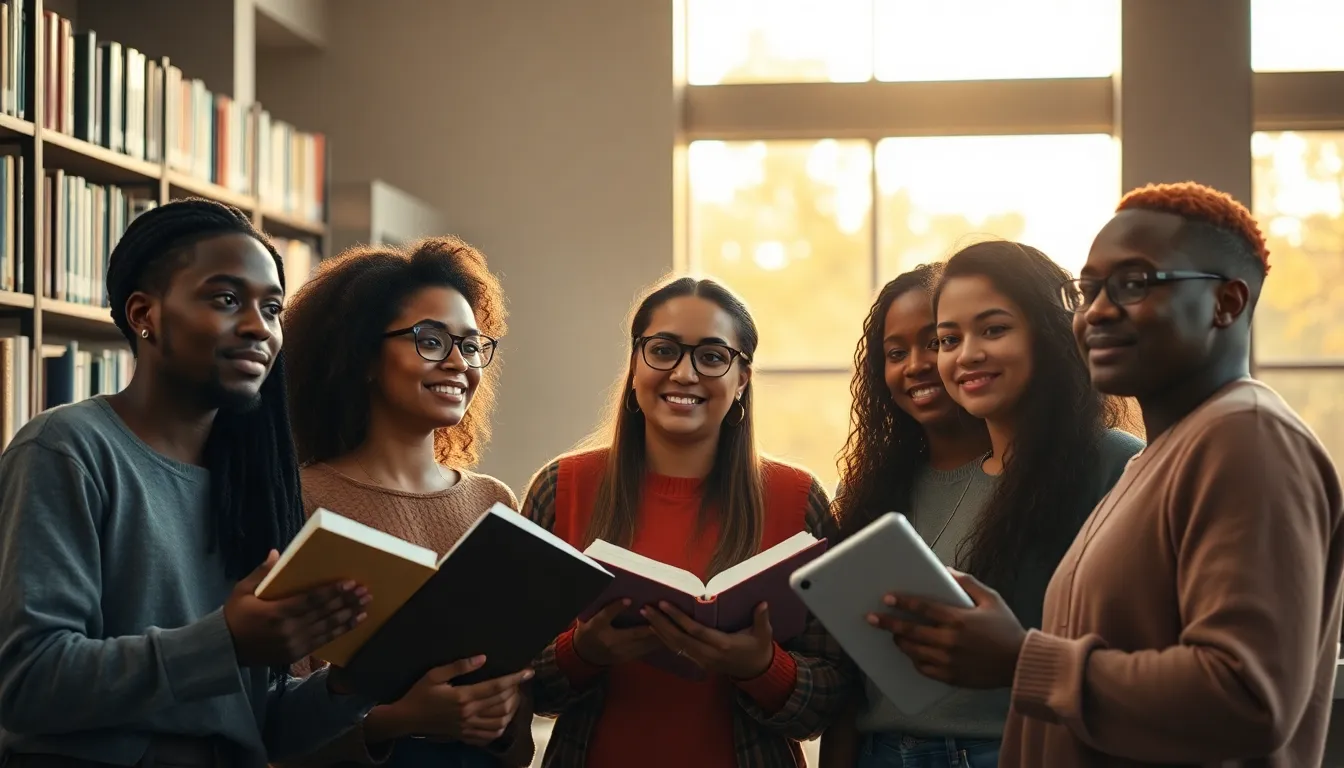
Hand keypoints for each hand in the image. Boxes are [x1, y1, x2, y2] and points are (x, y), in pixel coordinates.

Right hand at [223, 550, 370, 666]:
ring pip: (327, 628)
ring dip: (348, 616)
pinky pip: (323, 641)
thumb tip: (276, 553)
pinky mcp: (296, 654)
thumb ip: (261, 573)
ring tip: (365, 605)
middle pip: (323, 614)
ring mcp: (293, 645)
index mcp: (276, 613)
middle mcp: (288, 630)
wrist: (225, 649)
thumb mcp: (242, 591)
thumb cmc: (235, 615)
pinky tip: (354, 622)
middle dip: (346, 602)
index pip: (310, 601)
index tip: (350, 583)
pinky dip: (340, 631)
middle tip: (365, 591)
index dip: (332, 592)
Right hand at [373, 655, 533, 745]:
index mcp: (463, 696)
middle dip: (516, 691)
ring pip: (500, 722)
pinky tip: (504, 718)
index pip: (496, 687)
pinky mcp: (465, 735)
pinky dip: (501, 728)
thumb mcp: (435, 674)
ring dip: (512, 710)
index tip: (528, 671)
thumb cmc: (420, 693)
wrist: (407, 718)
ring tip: (516, 697)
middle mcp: (468, 714)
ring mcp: (467, 727)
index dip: (515, 679)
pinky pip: (489, 736)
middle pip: (502, 704)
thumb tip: (483, 658)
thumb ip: (459, 666)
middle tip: (521, 681)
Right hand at [572, 598, 662, 666]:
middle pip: (633, 633)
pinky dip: (655, 644)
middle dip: (651, 625)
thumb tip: (620, 595)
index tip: (628, 599)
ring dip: (657, 636)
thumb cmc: (589, 631)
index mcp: (596, 628)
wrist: (584, 656)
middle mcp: (609, 642)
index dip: (616, 607)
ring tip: (670, 626)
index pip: (606, 616)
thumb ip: (602, 608)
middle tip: (666, 615)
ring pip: (642, 644)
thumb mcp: (589, 618)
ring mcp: (619, 653)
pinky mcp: (626, 658)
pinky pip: (643, 651)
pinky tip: (665, 638)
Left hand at [642, 600, 774, 679]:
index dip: (678, 618)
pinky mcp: (699, 662)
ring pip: (676, 646)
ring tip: (645, 615)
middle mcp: (709, 654)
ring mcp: (702, 660)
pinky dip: (665, 640)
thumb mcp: (764, 634)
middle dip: (661, 623)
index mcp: (723, 645)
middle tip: (646, 608)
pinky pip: (679, 650)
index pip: (696, 631)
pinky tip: (655, 629)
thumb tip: (762, 604)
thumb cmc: (759, 648)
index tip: (664, 604)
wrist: (756, 671)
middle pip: (680, 639)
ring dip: (659, 630)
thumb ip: (761, 619)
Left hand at [869, 569, 1025, 688]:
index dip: (902, 602)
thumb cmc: (1006, 628)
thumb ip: (967, 583)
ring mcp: (949, 661)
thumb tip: (945, 569)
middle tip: (871, 618)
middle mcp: (950, 641)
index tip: (886, 598)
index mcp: (959, 619)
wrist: (1021, 662)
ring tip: (893, 635)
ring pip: (913, 651)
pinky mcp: (951, 677)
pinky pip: (924, 669)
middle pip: (910, 631)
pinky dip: (915, 660)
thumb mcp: (991, 599)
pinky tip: (912, 653)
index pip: (923, 608)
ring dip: (899, 641)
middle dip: (888, 623)